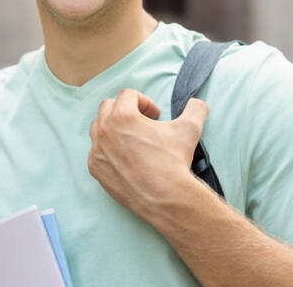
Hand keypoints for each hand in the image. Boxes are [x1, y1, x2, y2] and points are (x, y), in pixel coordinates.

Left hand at [87, 88, 208, 215]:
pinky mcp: (95, 167)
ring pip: (98, 127)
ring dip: (112, 127)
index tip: (155, 115)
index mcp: (122, 116)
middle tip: (143, 123)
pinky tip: (124, 156)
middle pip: (108, 107)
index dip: (145, 101)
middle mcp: (104, 131)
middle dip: (125, 110)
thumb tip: (197, 103)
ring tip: (131, 137)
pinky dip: (107, 149)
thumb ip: (195, 109)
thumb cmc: (173, 162)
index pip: (128, 95)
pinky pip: (96, 150)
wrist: (164, 197)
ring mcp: (97, 150)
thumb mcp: (189, 130)